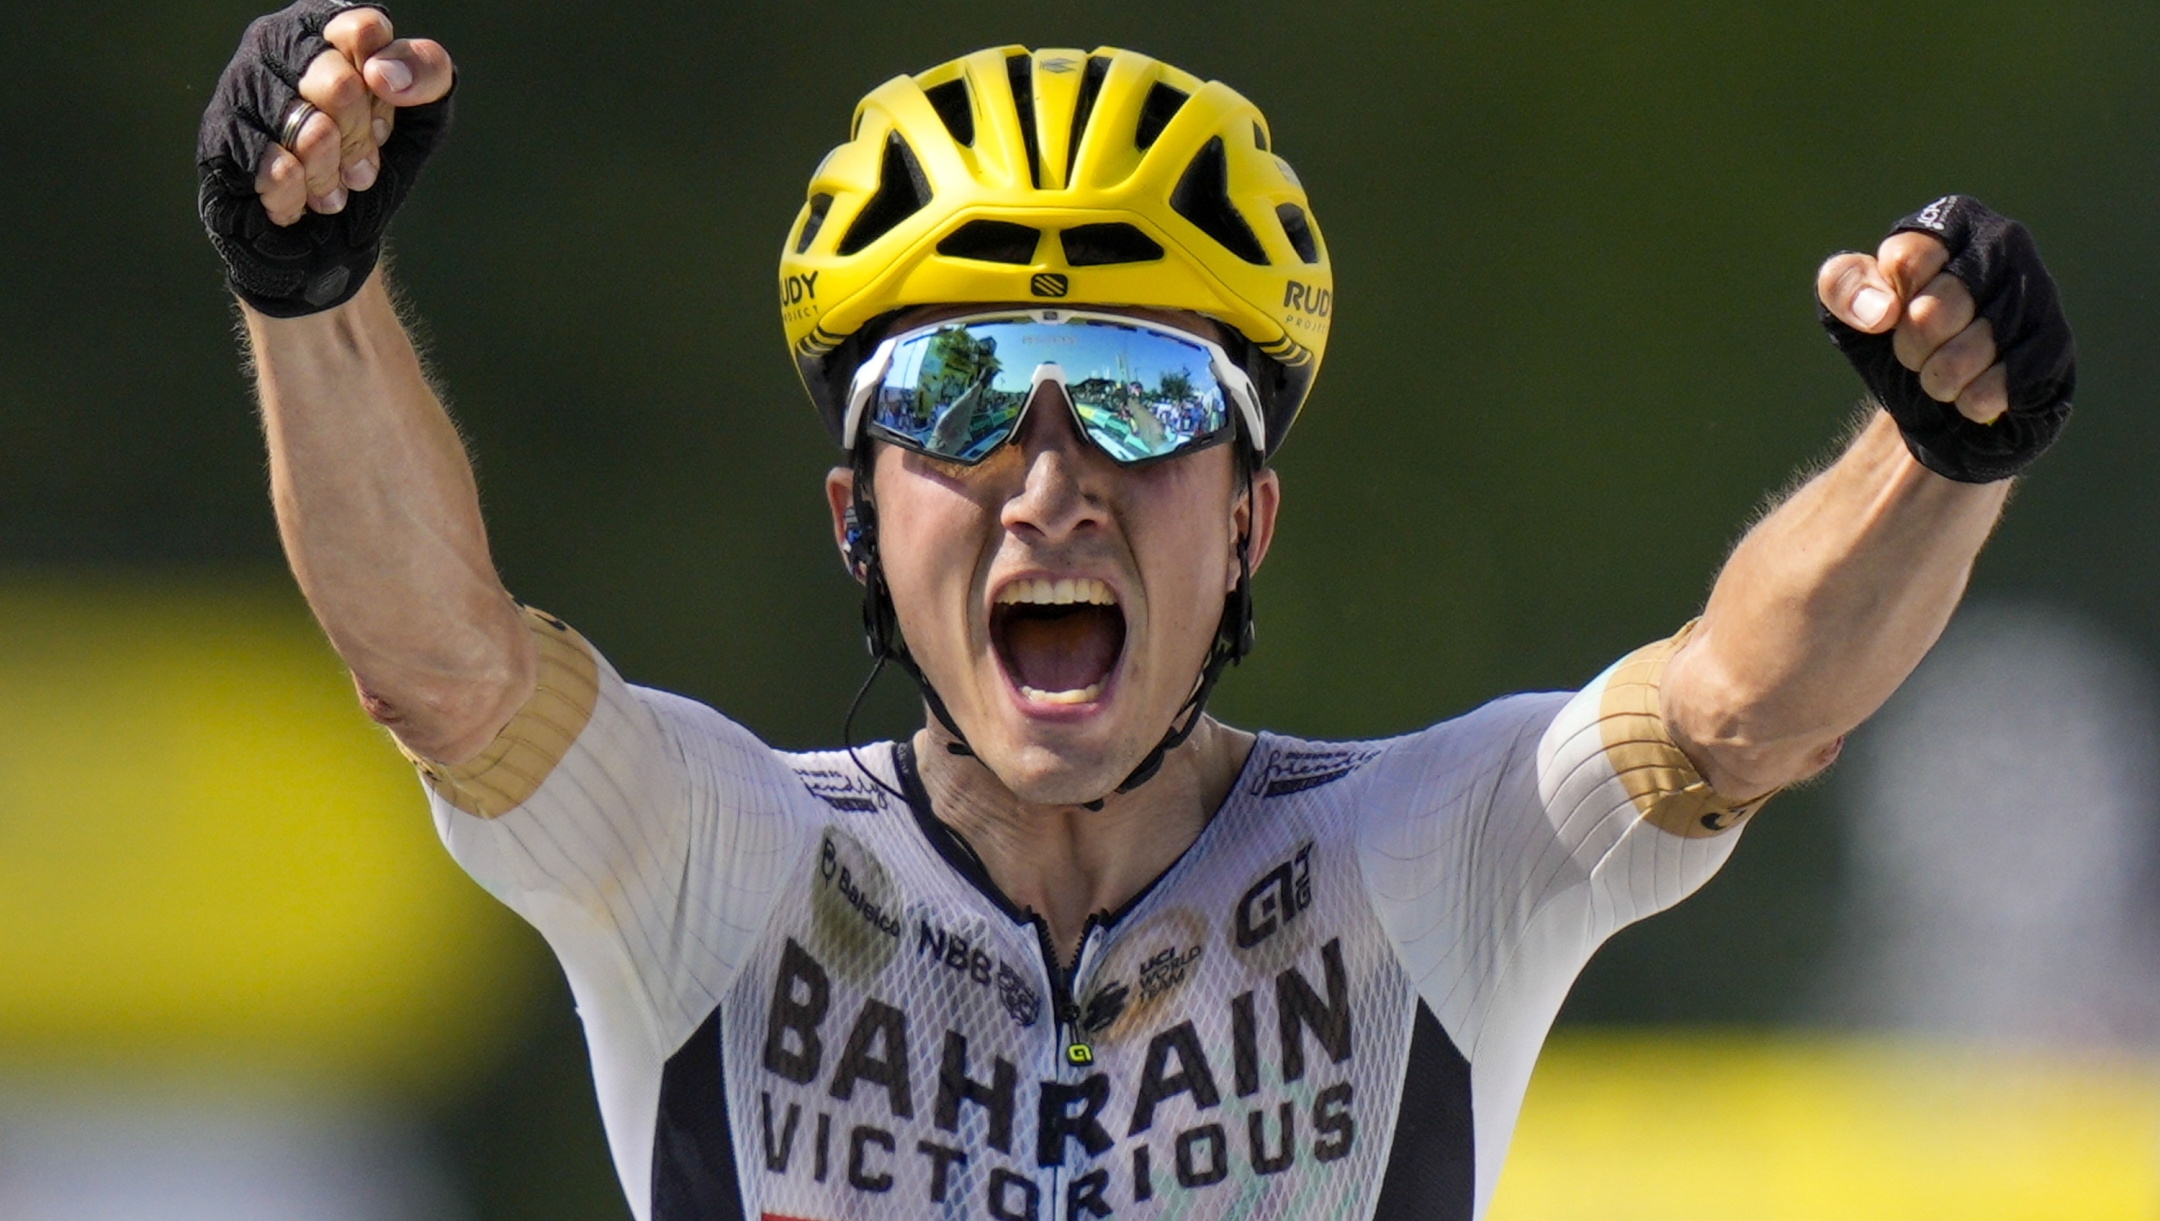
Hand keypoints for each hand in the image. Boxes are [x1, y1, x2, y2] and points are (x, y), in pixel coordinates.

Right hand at [198, 1, 456, 316]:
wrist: (329, 238)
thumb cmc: (369, 164)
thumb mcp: (423, 117)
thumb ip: (427, 72)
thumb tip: (382, 71)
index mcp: (324, 27)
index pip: (365, 30)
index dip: (386, 90)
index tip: (380, 118)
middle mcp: (274, 42)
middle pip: (340, 85)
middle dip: (359, 140)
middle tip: (356, 164)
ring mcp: (238, 86)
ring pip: (310, 130)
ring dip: (331, 175)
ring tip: (328, 186)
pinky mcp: (217, 137)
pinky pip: (278, 168)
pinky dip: (302, 197)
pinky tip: (298, 201)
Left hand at [1813, 196, 2073, 483]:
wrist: (1941, 403)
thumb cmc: (1895, 342)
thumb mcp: (1849, 311)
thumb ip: (1843, 286)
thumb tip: (1881, 310)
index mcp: (1953, 222)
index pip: (1904, 262)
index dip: (1886, 306)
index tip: (1890, 315)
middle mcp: (2004, 242)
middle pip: (1932, 311)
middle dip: (1911, 348)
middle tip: (1916, 353)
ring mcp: (2039, 291)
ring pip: (1969, 352)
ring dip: (1940, 380)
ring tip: (1945, 374)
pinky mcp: (2057, 343)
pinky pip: (2002, 383)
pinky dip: (1972, 401)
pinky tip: (1974, 395)